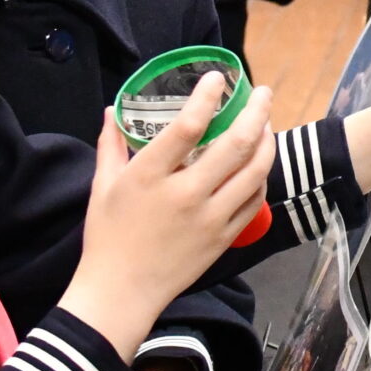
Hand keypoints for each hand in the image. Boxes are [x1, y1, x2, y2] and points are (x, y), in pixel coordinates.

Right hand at [57, 73, 280, 362]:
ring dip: (267, 142)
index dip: (208, 96)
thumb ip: (112, 144)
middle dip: (257, 111)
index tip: (219, 78)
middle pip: (236, 144)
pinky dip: (261, 176)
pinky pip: (254, 200)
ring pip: (255, 171)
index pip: (188, 126)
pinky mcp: (223, 237)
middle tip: (263, 92)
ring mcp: (210, 218)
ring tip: (266, 124)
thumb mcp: (103, 186)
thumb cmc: (108, 237)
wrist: (121, 292)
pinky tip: (259, 163)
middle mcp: (185, 194)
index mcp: (150, 176)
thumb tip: (115, 110)